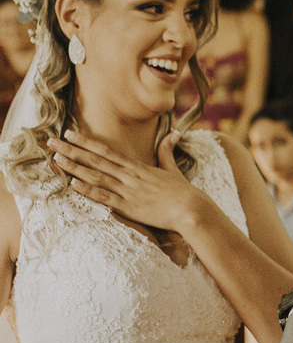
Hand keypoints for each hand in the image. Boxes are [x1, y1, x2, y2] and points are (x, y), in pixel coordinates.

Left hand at [49, 130, 201, 232]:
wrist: (191, 209)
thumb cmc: (183, 191)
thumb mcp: (173, 168)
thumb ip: (167, 151)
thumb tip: (174, 133)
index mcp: (138, 167)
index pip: (107, 151)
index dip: (87, 142)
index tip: (70, 133)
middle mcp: (129, 176)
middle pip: (96, 161)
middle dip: (73, 150)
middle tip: (52, 142)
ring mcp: (128, 191)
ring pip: (96, 176)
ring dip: (76, 167)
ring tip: (57, 159)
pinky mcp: (129, 207)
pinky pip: (105, 197)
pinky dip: (89, 190)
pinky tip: (74, 184)